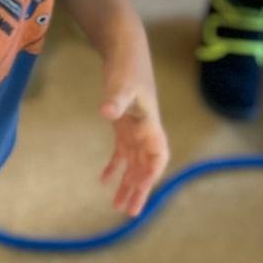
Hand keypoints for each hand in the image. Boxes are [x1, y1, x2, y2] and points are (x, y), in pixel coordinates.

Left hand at [99, 68, 168, 217]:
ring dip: (128, 183)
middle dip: (139, 189)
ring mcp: (135, 129)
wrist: (125, 50)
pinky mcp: (124, 125)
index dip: (154, 173)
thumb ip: (116, 99)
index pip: (158, 155)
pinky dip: (115, 167)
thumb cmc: (126, 67)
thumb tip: (107, 111)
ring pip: (134, 164)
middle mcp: (145, 131)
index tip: (145, 189)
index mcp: (150, 124)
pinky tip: (104, 180)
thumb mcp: (121, 84)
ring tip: (117, 206)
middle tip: (130, 212)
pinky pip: (122, 152)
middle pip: (146, 166)